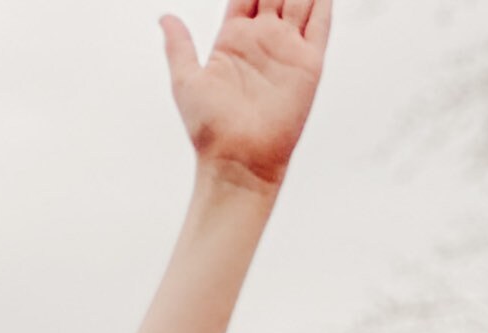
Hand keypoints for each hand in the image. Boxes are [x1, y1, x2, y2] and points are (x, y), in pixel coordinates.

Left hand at [162, 0, 329, 190]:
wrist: (237, 161)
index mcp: (233, 39)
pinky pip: (320, 22)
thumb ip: (179, 46)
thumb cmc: (208, 130)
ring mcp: (287, 49)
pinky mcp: (308, 62)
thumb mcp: (186, 80)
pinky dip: (323, 0)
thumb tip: (164, 17)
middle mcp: (263, 39)